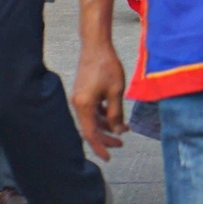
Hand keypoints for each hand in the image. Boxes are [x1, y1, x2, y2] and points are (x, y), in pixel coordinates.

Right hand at [71, 42, 128, 160]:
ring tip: (124, 128)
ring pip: (93, 119)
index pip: (90, 134)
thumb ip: (116, 113)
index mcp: (84, 106)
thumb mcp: (116, 91)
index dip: (100, 147)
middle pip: (91, 128)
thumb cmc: (107, 67)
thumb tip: (119, 130)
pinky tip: (115, 115)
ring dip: (107, 125)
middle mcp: (78, 104)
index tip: (109, 157)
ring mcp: (80, 98)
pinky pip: (93, 110)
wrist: (96, 46)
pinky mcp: (83, 93)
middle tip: (122, 143)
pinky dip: (103, 114)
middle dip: (106, 137)